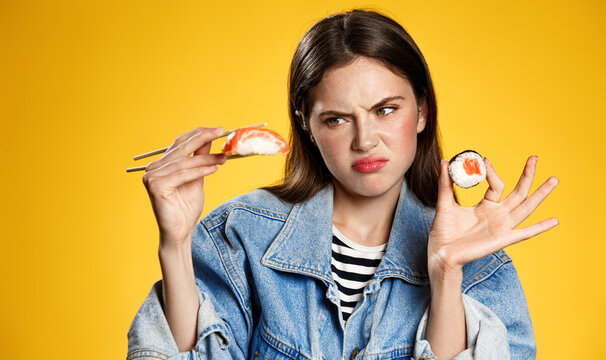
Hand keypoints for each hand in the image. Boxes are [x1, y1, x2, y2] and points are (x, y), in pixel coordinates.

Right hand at [142, 127, 226, 247]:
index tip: (218, 129)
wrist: (180, 232)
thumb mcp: (198, 178)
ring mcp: (151, 176)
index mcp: (161, 164)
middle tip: (221, 132)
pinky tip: (214, 168)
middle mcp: (153, 168)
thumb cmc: (187, 208)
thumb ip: (200, 159)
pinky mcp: (155, 186)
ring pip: (184, 162)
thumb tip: (210, 139)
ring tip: (224, 158)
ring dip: (206, 158)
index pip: (180, 143)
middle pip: (181, 148)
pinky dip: (200, 171)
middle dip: (203, 138)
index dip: (198, 134)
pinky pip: (182, 174)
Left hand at [427, 155, 558, 278]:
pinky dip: (540, 227)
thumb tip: (444, 161)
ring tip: (554, 180)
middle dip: (527, 175)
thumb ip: (446, 184)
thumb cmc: (444, 232)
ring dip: (541, 194)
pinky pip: (525, 233)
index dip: (491, 172)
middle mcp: (497, 215)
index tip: (483, 160)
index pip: (496, 184)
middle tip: (534, 157)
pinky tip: (555, 221)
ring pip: (526, 207)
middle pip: (518, 192)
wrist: (441, 254)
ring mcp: (502, 227)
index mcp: (486, 206)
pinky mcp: (502, 239)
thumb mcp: (445, 204)